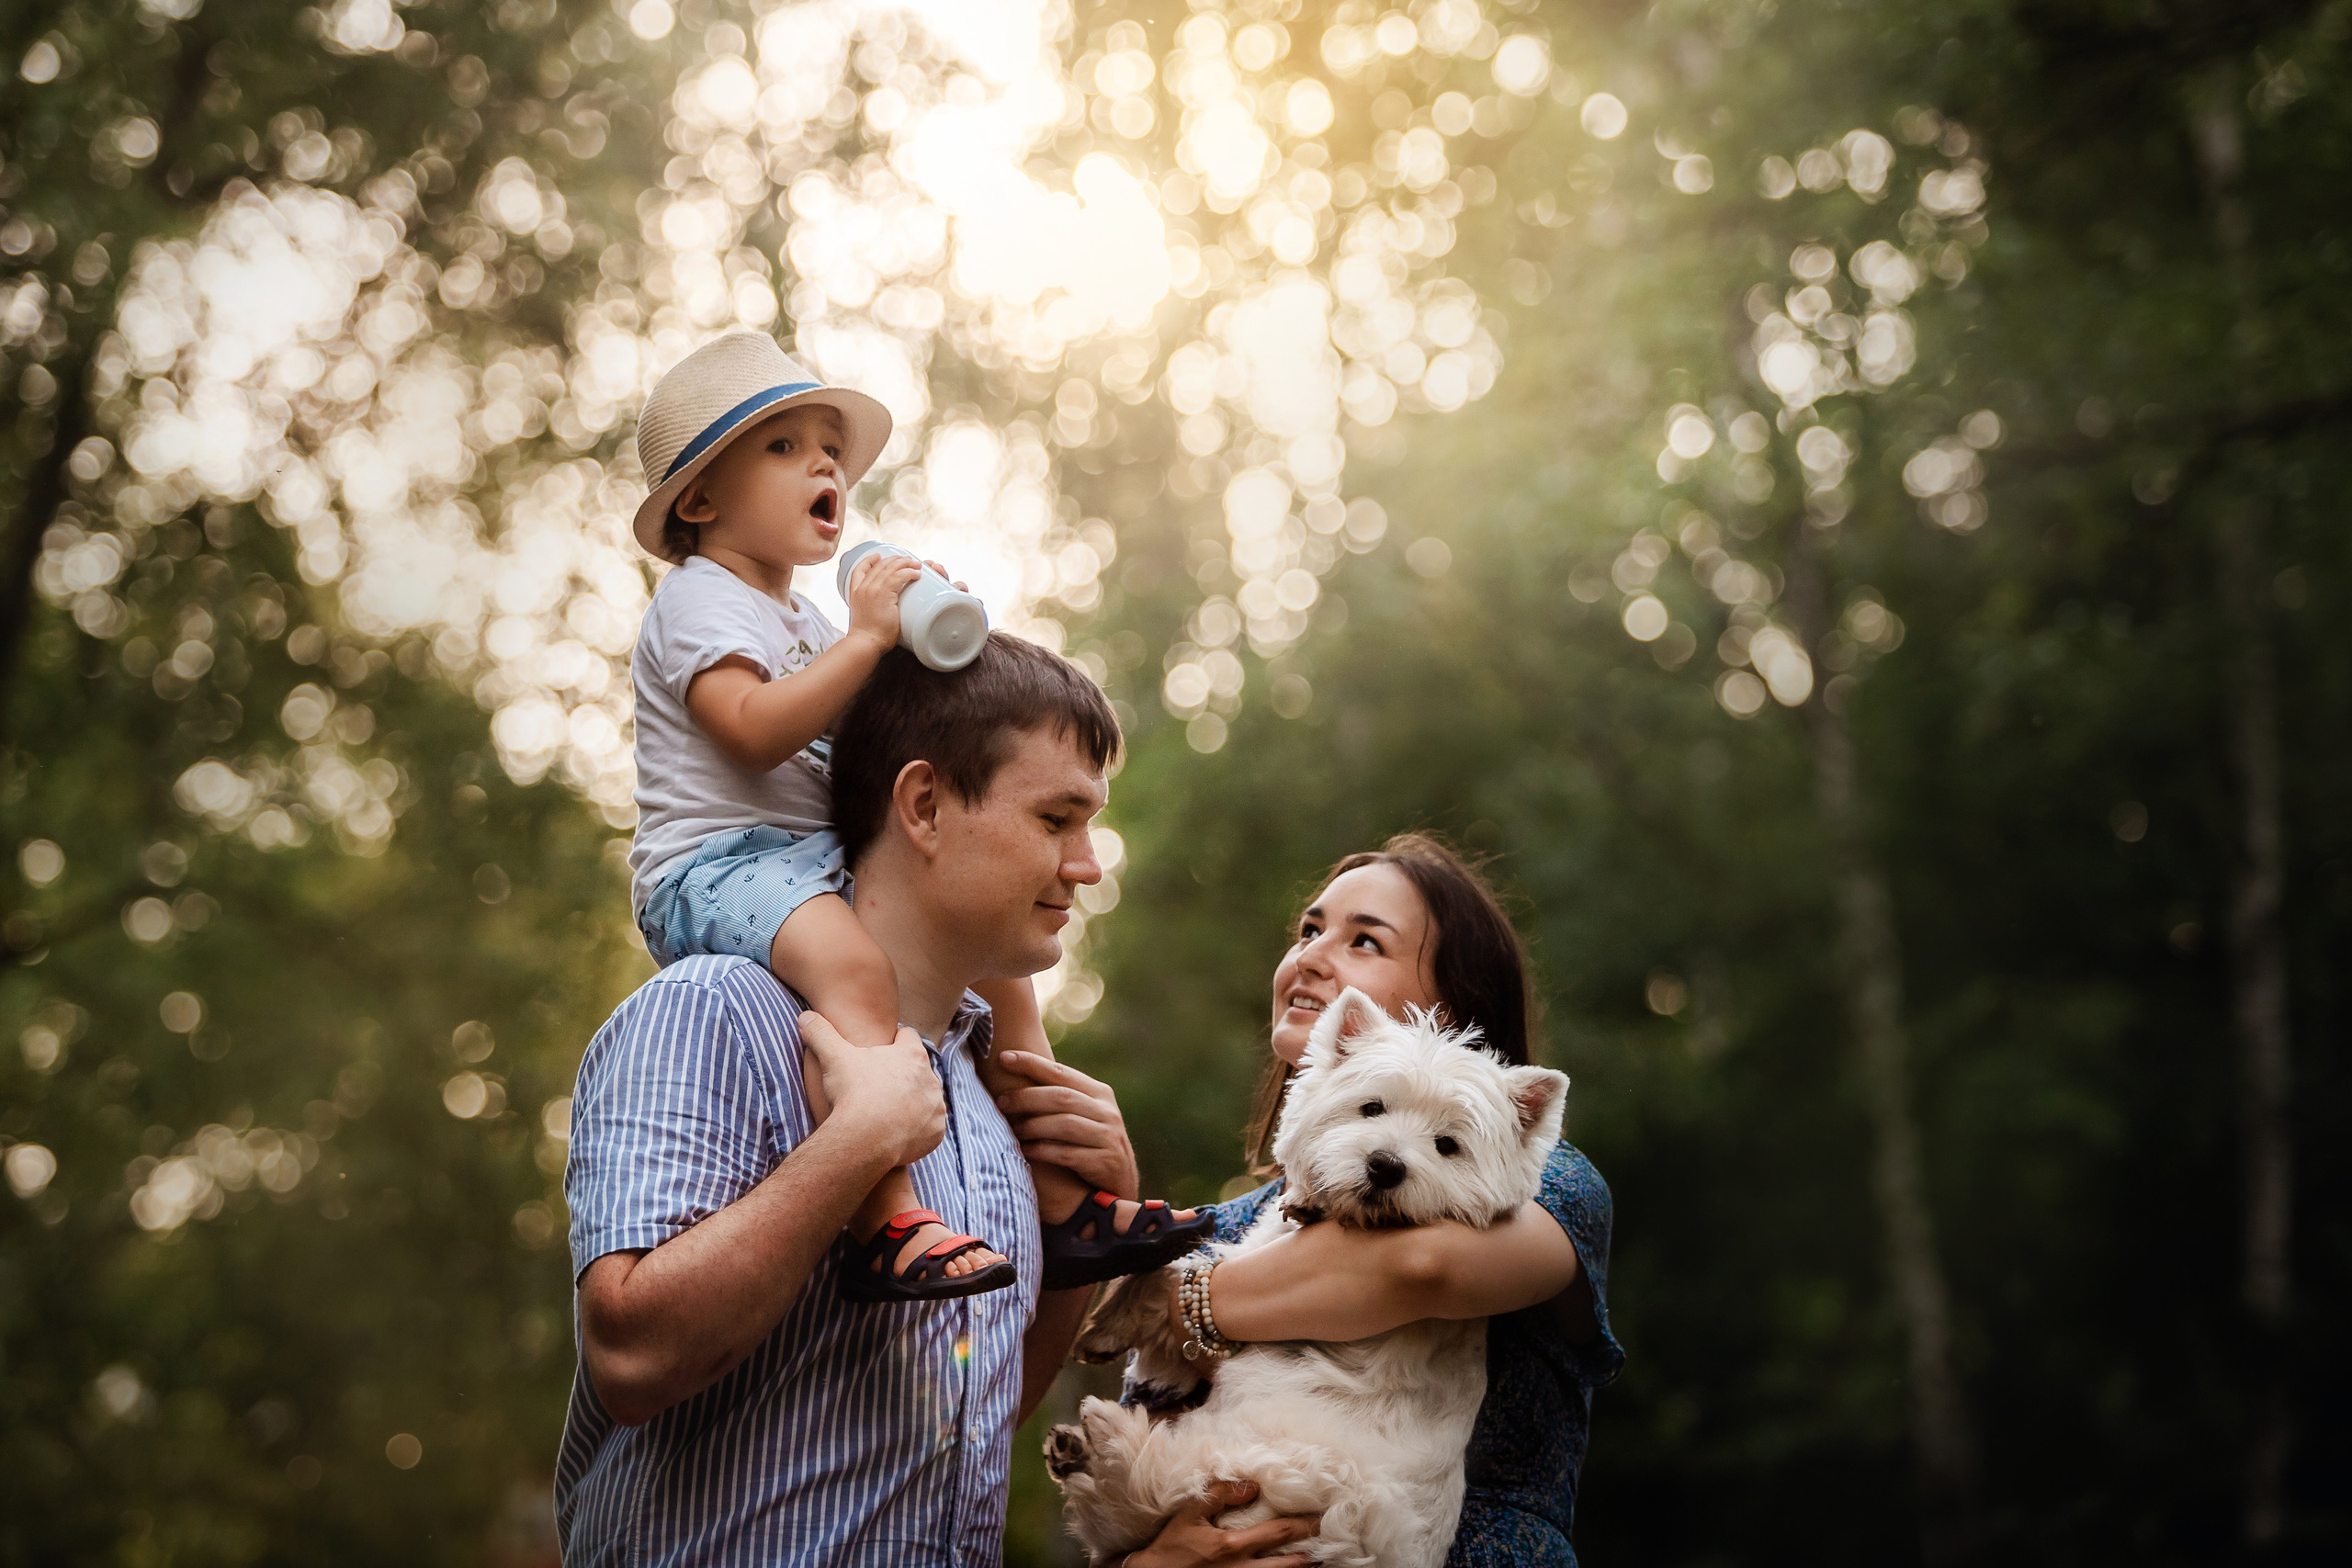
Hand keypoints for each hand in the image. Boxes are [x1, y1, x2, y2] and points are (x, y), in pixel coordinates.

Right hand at [801, 1010, 944, 1168]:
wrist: (863, 1141)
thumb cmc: (851, 1094)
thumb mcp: (833, 1058)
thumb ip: (821, 1033)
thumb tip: (805, 1016)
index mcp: (912, 1055)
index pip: (906, 1036)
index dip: (892, 1041)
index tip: (879, 1050)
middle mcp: (931, 1079)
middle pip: (917, 1070)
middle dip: (902, 1075)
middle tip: (879, 1084)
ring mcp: (936, 1108)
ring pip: (925, 1099)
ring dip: (912, 1103)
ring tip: (887, 1111)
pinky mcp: (936, 1134)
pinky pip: (929, 1128)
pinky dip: (917, 1130)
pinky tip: (897, 1132)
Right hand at [843, 550, 923, 650]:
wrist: (865, 643)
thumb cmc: (867, 637)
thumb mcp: (864, 617)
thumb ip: (870, 608)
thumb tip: (882, 611)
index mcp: (855, 592)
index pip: (859, 569)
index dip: (869, 560)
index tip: (878, 556)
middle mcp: (862, 587)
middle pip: (879, 565)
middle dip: (895, 560)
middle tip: (907, 560)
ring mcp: (872, 589)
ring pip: (890, 567)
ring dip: (905, 564)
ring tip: (916, 565)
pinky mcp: (883, 594)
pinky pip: (898, 576)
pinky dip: (909, 572)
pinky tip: (916, 574)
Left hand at [993, 1051, 1139, 1199]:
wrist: (1120, 1182)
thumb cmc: (1090, 1144)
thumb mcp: (1085, 1115)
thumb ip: (1062, 1099)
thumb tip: (1015, 1077)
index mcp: (1100, 1093)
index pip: (1061, 1072)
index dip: (1032, 1064)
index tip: (1004, 1057)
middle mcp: (1107, 1111)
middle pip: (1061, 1097)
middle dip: (1027, 1097)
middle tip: (1001, 1101)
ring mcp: (1108, 1137)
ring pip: (1065, 1124)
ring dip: (1034, 1126)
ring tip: (1013, 1129)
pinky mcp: (1105, 1162)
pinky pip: (1068, 1154)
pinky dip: (1044, 1151)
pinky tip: (1026, 1151)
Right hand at [1127, 1481, 1318, 1566]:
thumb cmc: (1171, 1547)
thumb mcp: (1190, 1515)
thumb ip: (1219, 1495)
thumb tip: (1251, 1484)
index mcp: (1233, 1546)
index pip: (1279, 1533)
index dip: (1304, 1526)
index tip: (1322, 1517)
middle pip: (1290, 1563)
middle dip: (1313, 1551)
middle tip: (1330, 1541)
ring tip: (1318, 1558)